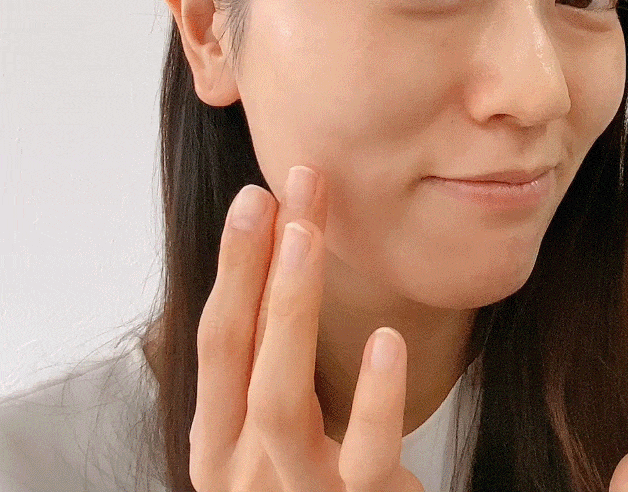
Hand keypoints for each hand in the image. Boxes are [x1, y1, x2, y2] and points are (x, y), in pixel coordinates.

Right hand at [188, 164, 423, 491]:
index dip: (234, 266)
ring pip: (279, 398)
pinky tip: (387, 340)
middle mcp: (242, 468)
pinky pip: (366, 455)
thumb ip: (276, 364)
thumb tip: (289, 253)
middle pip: (240, 353)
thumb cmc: (318, 485)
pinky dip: (377, 398)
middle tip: (286, 187)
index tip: (258, 196)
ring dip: (289, 308)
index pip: (219, 340)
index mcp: (221, 440)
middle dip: (255, 263)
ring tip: (307, 235)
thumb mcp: (281, 433)